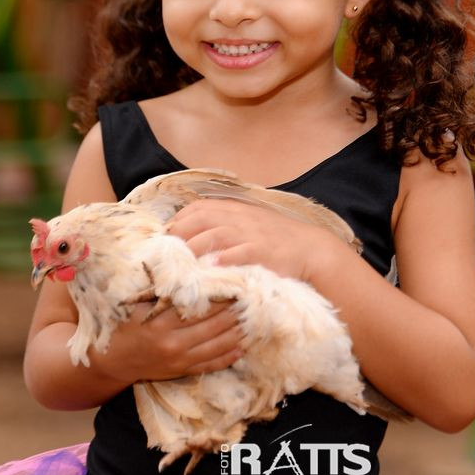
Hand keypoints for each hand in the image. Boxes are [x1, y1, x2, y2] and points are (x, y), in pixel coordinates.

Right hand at [93, 300, 244, 382]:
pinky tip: (242, 347)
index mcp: (161, 321)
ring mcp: (179, 359)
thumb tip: (188, 271)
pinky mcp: (181, 371)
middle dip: (234, 312)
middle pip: (213, 325)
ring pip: (217, 345)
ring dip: (236, 333)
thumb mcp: (138, 304)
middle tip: (250, 300)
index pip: (199, 306)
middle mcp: (172, 342)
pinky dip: (229, 356)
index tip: (235, 285)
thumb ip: (161, 290)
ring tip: (252, 320)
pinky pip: (210, 364)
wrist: (111, 360)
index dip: (220, 296)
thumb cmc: (124, 324)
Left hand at [165, 199, 344, 282]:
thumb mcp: (249, 225)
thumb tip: (192, 235)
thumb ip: (224, 225)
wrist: (310, 249)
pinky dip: (226, 258)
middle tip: (164, 253)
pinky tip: (212, 267)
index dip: (178, 221)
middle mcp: (241, 218)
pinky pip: (242, 252)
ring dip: (196, 247)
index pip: (198, 208)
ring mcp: (252, 234)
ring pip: (217, 234)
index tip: (165, 238)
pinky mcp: (264, 251)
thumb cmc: (275, 240)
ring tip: (180, 263)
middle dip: (180, 234)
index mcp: (236, 209)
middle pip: (202, 219)